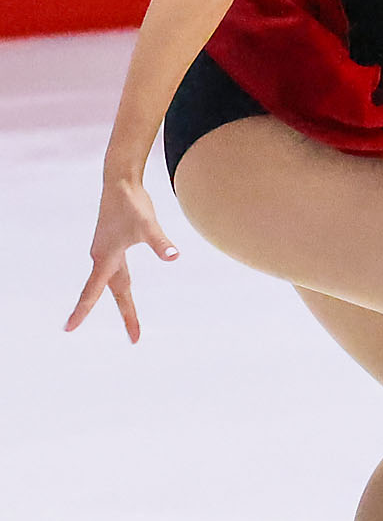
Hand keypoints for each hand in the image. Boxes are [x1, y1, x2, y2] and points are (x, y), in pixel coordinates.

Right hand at [64, 178, 180, 341]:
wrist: (120, 182)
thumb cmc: (131, 203)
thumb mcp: (148, 225)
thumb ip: (160, 242)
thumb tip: (174, 257)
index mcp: (106, 258)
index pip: (93, 292)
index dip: (82, 311)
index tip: (69, 329)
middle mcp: (103, 258)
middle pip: (115, 293)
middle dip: (127, 315)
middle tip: (136, 338)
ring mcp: (107, 252)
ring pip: (117, 284)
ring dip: (124, 304)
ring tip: (134, 324)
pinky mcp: (113, 245)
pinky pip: (117, 274)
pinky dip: (121, 287)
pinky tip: (124, 288)